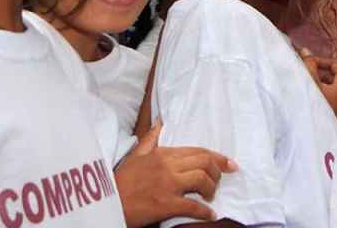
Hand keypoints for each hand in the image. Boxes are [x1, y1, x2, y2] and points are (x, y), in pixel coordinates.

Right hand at [115, 120, 237, 226]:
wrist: (106, 202)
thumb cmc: (120, 181)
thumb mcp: (135, 155)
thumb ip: (150, 139)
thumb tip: (159, 122)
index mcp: (163, 153)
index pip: (198, 151)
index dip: (218, 157)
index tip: (231, 164)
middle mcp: (168, 166)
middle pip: (204, 162)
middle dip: (218, 171)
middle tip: (220, 181)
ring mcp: (167, 184)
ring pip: (202, 179)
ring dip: (211, 189)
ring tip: (210, 196)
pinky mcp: (165, 203)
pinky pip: (193, 206)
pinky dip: (205, 211)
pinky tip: (209, 214)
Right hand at [301, 49, 336, 126]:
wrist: (318, 141)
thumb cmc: (316, 109)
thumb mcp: (311, 82)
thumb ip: (309, 65)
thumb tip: (306, 51)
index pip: (335, 64)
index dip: (319, 61)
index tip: (305, 63)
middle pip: (334, 77)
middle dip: (318, 73)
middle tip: (302, 74)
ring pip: (331, 90)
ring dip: (318, 86)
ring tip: (303, 87)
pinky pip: (331, 101)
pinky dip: (321, 97)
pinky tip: (308, 101)